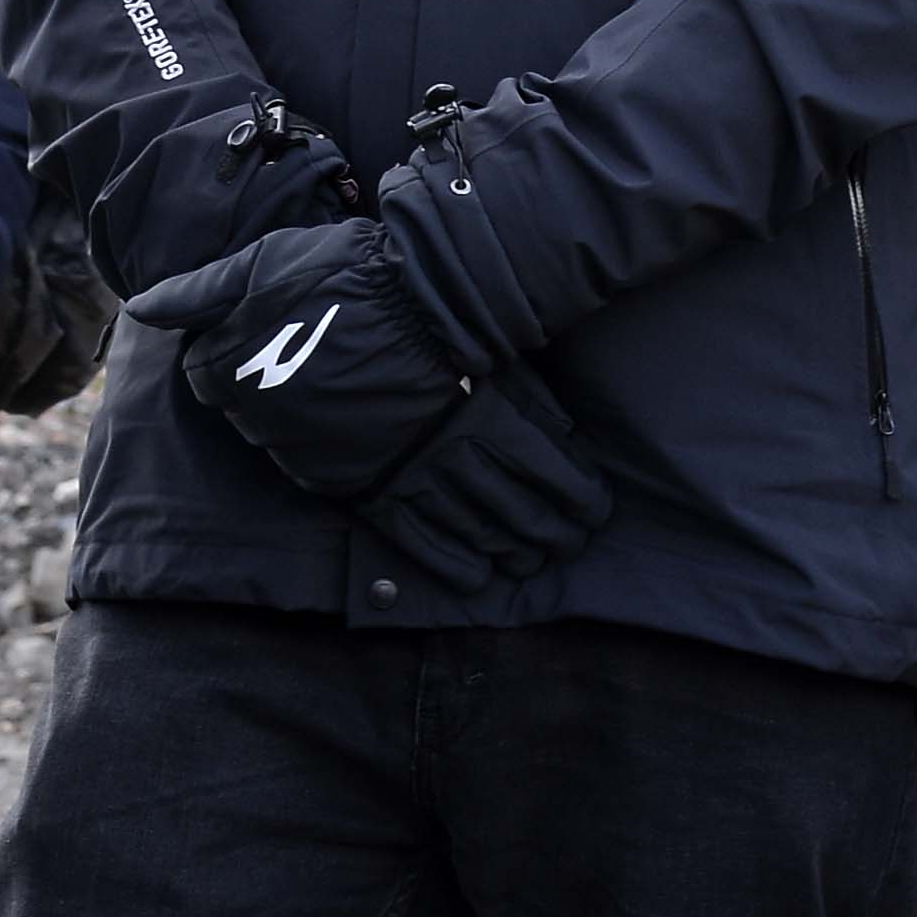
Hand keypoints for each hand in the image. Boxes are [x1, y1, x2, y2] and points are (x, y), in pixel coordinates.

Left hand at [129, 216, 471, 500]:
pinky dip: (320, 439)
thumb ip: (196, 292)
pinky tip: (346, 401)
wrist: (432, 305)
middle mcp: (256, 417)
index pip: (200, 371)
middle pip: (233, 405)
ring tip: (327, 367)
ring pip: (270, 435)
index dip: (226, 343)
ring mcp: (300, 448)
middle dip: (253, 376)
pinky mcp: (340, 472)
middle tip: (300, 341)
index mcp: (229, 367)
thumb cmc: (342, 272)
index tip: (264, 323)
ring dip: (286, 408)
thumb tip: (138, 308)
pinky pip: (310, 462)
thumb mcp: (262, 263)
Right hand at [354, 355, 609, 591]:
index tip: (596, 511)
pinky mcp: (379, 499)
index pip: (557, 474)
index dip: (584, 500)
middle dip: (557, 534)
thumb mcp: (486, 354)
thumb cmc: (417, 340)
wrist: (320, 345)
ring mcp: (419, 482)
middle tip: (571, 544)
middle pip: (525, 513)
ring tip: (532, 561)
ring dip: (515, 553)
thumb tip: (567, 437)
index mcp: (493, 416)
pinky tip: (479, 576)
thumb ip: (530, 397)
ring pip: (482, 533)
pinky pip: (425, 545)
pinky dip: (456, 565)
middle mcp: (461, 457)